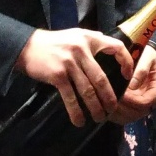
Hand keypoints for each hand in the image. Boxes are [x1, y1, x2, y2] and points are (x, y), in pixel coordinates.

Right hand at [15, 29, 132, 126]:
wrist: (27, 46)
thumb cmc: (54, 43)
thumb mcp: (76, 35)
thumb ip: (92, 41)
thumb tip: (110, 49)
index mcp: (90, 39)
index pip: (116, 47)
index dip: (126, 62)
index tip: (127, 77)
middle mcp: (82, 50)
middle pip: (102, 79)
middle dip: (109, 98)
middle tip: (112, 109)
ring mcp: (70, 63)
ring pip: (88, 91)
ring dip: (95, 108)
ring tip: (99, 118)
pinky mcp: (58, 75)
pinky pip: (71, 97)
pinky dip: (76, 112)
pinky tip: (79, 121)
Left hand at [109, 46, 155, 123]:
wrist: (144, 57)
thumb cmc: (146, 55)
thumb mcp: (147, 56)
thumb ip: (142, 68)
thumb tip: (133, 85)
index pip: (147, 101)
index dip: (133, 100)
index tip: (120, 93)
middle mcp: (154, 100)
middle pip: (138, 112)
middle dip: (123, 107)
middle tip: (109, 99)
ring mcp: (144, 105)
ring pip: (131, 117)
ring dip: (118, 112)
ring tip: (105, 103)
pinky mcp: (135, 107)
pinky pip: (125, 117)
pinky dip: (115, 114)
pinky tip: (105, 107)